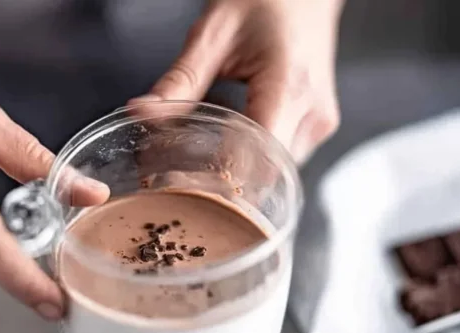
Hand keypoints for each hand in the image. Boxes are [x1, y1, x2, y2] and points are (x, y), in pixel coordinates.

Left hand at [133, 0, 343, 163]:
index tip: (184, 186)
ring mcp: (319, 122)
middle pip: (265, 175)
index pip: (258, 160)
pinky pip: (282, 159)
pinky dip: (252, 159)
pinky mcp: (318, 125)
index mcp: (287, 87)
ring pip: (274, 173)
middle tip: (178, 180)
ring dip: (238, 174)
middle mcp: (311, 112)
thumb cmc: (264, 1)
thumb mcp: (212, 35)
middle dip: (222, 184)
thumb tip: (140, 112)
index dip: (222, 182)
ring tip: (199, 162)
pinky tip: (226, 147)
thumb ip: (179, 80)